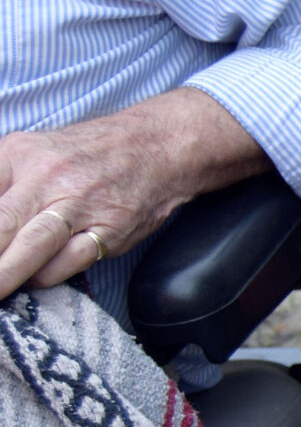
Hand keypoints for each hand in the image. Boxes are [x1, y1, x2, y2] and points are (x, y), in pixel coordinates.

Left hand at [0, 89, 265, 296]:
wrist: (159, 146)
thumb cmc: (90, 154)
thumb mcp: (32, 151)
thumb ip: (1, 182)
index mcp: (16, 155)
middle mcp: (45, 177)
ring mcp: (78, 205)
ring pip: (27, 248)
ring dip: (2, 277)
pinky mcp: (107, 230)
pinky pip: (67, 262)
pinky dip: (44, 277)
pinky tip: (33, 279)